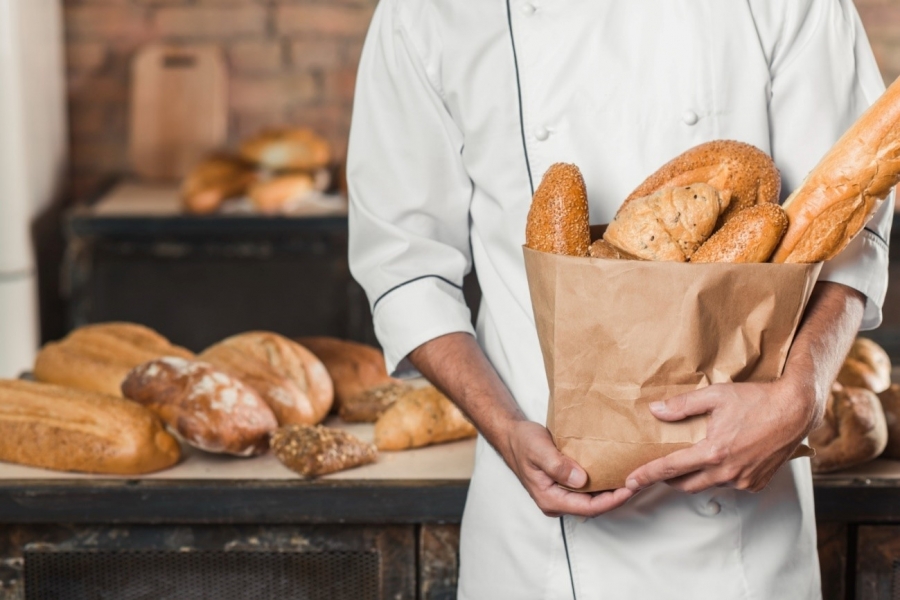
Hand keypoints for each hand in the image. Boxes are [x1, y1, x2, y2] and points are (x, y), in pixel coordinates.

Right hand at [502, 420, 635, 516]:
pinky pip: (589, 489)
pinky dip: (604, 482)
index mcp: (550, 498)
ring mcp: (562, 494)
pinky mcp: (566, 485)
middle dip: (618, 498)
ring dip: (613, 491)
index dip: (612, 501)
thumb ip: (557, 465)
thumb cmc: (523, 442)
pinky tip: (616, 472)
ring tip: (633, 477)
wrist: (513, 436)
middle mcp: (557, 501)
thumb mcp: (538, 450)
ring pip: (593, 499)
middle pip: (594, 507)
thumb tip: (580, 480)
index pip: (588, 508)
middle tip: (640, 482)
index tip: (630, 488)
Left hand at [625, 378, 816, 493]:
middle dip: (669, 479)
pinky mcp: (756, 484)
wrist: (795, 410)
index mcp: (713, 451)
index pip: (670, 468)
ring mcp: (744, 480)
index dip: (647, 475)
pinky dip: (720, 476)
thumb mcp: (715, 395)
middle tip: (659, 467)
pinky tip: (722, 459)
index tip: (630, 481)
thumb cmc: (757, 400)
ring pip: (708, 485)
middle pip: (686, 485)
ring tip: (691, 459)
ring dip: (696, 476)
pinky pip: (730, 484)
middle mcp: (728, 471)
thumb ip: (682, 405)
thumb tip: (656, 411)